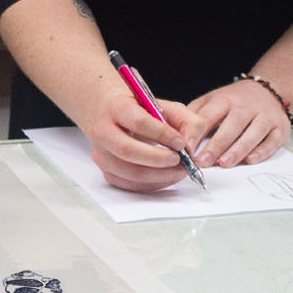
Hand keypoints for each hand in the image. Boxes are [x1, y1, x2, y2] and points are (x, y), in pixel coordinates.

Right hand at [84, 94, 199, 192]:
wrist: (119, 120)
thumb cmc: (146, 113)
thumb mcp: (169, 108)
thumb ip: (188, 122)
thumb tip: (190, 146)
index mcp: (118, 108)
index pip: (138, 122)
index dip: (162, 134)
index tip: (181, 143)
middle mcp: (103, 131)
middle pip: (127, 150)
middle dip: (158, 159)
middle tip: (180, 161)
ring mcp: (102, 154)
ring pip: (130, 172)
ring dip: (160, 175)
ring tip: (180, 170)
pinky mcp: (107, 172)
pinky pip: (131, 185)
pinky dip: (153, 184)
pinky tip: (168, 176)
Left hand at [185, 79, 289, 168]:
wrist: (269, 89)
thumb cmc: (235, 100)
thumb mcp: (212, 100)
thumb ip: (194, 115)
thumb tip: (175, 133)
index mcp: (225, 100)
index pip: (209, 115)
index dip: (197, 132)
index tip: (186, 147)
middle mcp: (246, 107)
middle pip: (232, 125)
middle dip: (216, 144)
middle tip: (203, 161)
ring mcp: (265, 117)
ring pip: (253, 132)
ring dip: (238, 149)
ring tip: (224, 163)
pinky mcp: (280, 128)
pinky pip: (272, 140)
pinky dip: (262, 151)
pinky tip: (250, 160)